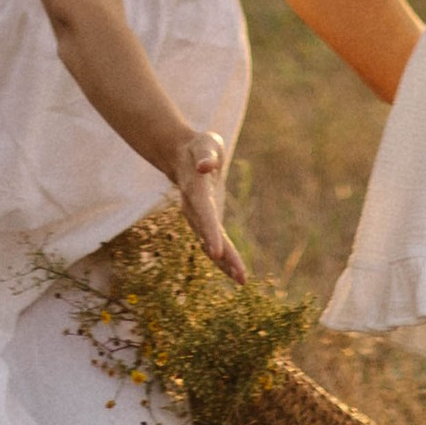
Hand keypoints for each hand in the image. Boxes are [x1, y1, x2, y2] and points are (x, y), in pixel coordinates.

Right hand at [175, 133, 248, 283]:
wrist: (183, 157)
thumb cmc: (198, 147)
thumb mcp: (204, 144)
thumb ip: (206, 156)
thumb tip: (205, 167)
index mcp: (194, 190)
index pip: (203, 213)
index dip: (209, 232)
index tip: (217, 252)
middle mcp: (194, 209)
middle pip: (208, 235)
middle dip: (223, 256)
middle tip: (239, 275)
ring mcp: (198, 219)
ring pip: (210, 244)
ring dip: (226, 263)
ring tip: (242, 280)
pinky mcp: (206, 223)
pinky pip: (215, 243)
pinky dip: (225, 260)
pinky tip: (237, 274)